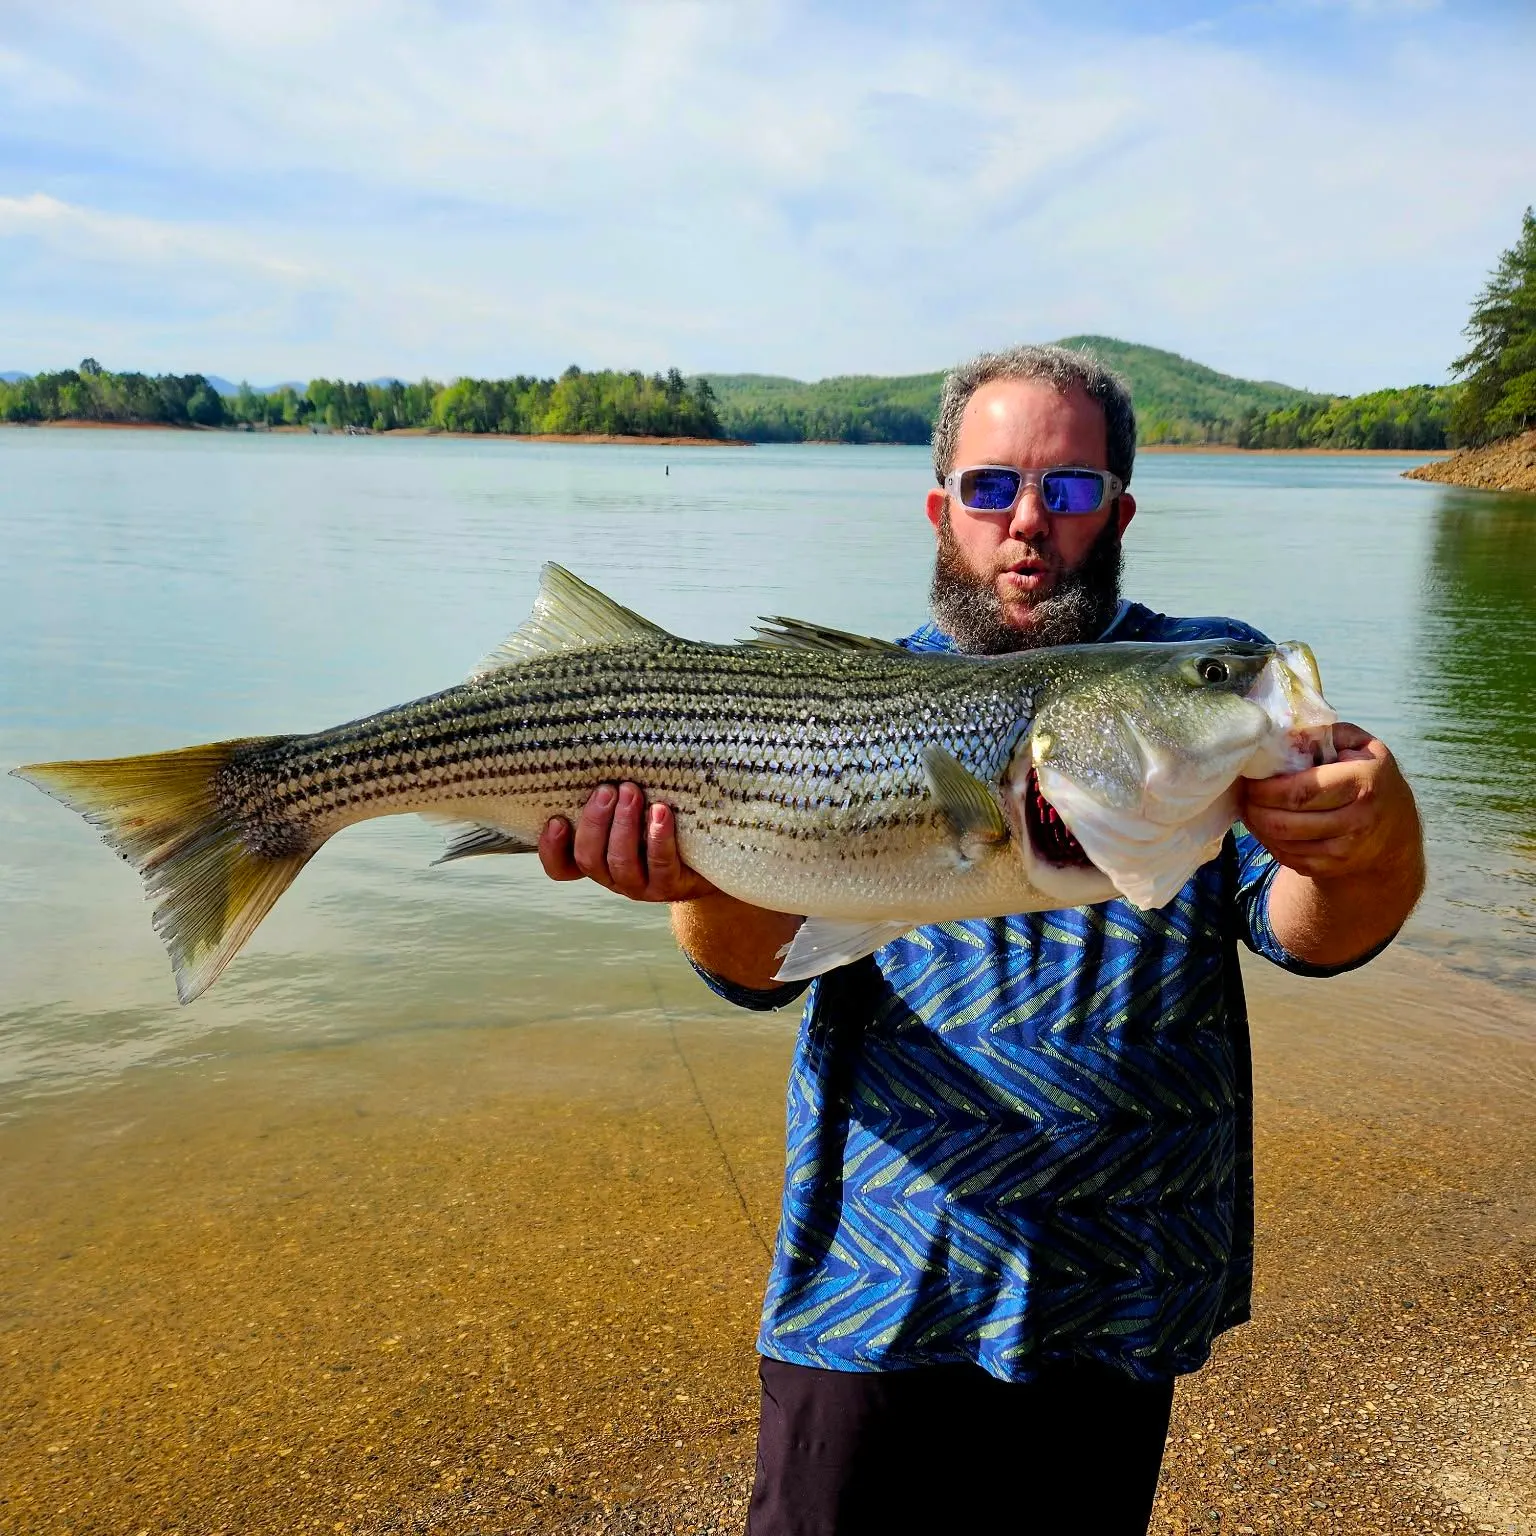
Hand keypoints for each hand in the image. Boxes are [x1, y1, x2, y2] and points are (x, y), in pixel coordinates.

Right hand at [539, 781, 717, 902]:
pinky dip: (658, 836)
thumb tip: (602, 746)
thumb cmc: (663, 820)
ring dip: (623, 826)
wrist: (711, 854)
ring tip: (632, 793)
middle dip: (594, 822)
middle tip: (607, 789)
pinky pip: (660, 864)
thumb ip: (612, 794)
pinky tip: (661, 811)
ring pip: (620, 863)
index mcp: (597, 859)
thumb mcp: (633, 808)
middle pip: (589, 859)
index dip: (552, 849)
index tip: (557, 820)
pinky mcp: (670, 886)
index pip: (562, 867)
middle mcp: (613, 876)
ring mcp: (641, 886)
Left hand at [1239, 723, 1422, 883]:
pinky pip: (1286, 857)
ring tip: (1252, 806)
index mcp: (1364, 782)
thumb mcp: (1355, 744)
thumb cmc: (1367, 774)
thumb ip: (1321, 731)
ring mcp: (1345, 850)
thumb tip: (1280, 731)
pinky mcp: (1332, 868)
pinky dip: (1268, 841)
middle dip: (1255, 806)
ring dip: (1257, 824)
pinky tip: (1267, 824)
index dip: (1267, 788)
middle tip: (1246, 792)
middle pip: (1285, 821)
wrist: (1394, 828)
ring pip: (1281, 841)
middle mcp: (1358, 820)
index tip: (1251, 777)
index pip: (1302, 791)